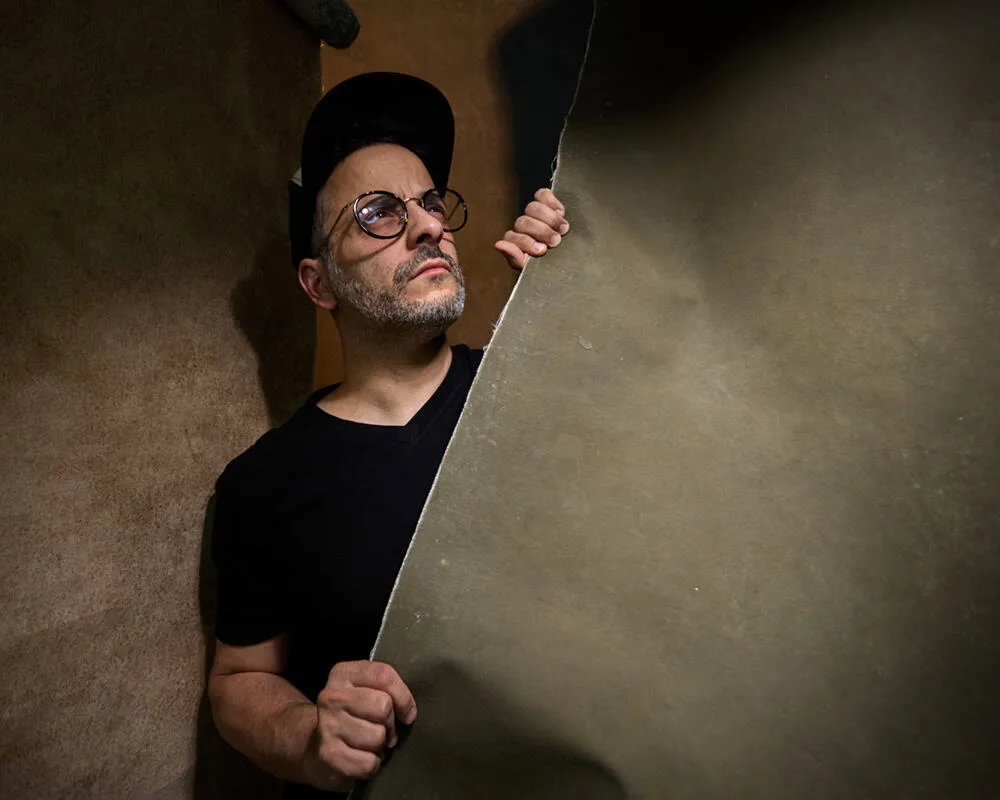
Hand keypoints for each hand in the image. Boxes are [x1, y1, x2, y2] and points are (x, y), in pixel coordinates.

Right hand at [307, 660, 416, 790]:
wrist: (316, 746)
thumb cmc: (353, 715)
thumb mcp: (367, 690)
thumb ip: (387, 688)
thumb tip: (408, 712)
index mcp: (343, 674)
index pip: (383, 675)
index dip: (403, 697)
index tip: (406, 712)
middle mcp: (331, 696)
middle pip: (383, 706)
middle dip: (390, 723)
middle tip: (382, 729)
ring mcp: (327, 725)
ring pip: (378, 736)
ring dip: (380, 746)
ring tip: (369, 743)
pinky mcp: (328, 754)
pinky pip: (368, 763)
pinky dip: (371, 765)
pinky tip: (361, 757)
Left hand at [495, 187, 569, 270]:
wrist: (572, 262)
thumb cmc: (552, 269)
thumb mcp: (533, 269)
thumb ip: (516, 258)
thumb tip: (499, 244)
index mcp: (517, 244)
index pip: (511, 237)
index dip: (525, 242)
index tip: (542, 250)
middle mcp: (523, 228)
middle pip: (523, 221)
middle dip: (541, 231)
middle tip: (556, 241)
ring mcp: (535, 215)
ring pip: (533, 207)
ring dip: (550, 219)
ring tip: (563, 229)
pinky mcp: (547, 204)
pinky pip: (542, 194)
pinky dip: (552, 202)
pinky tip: (561, 213)